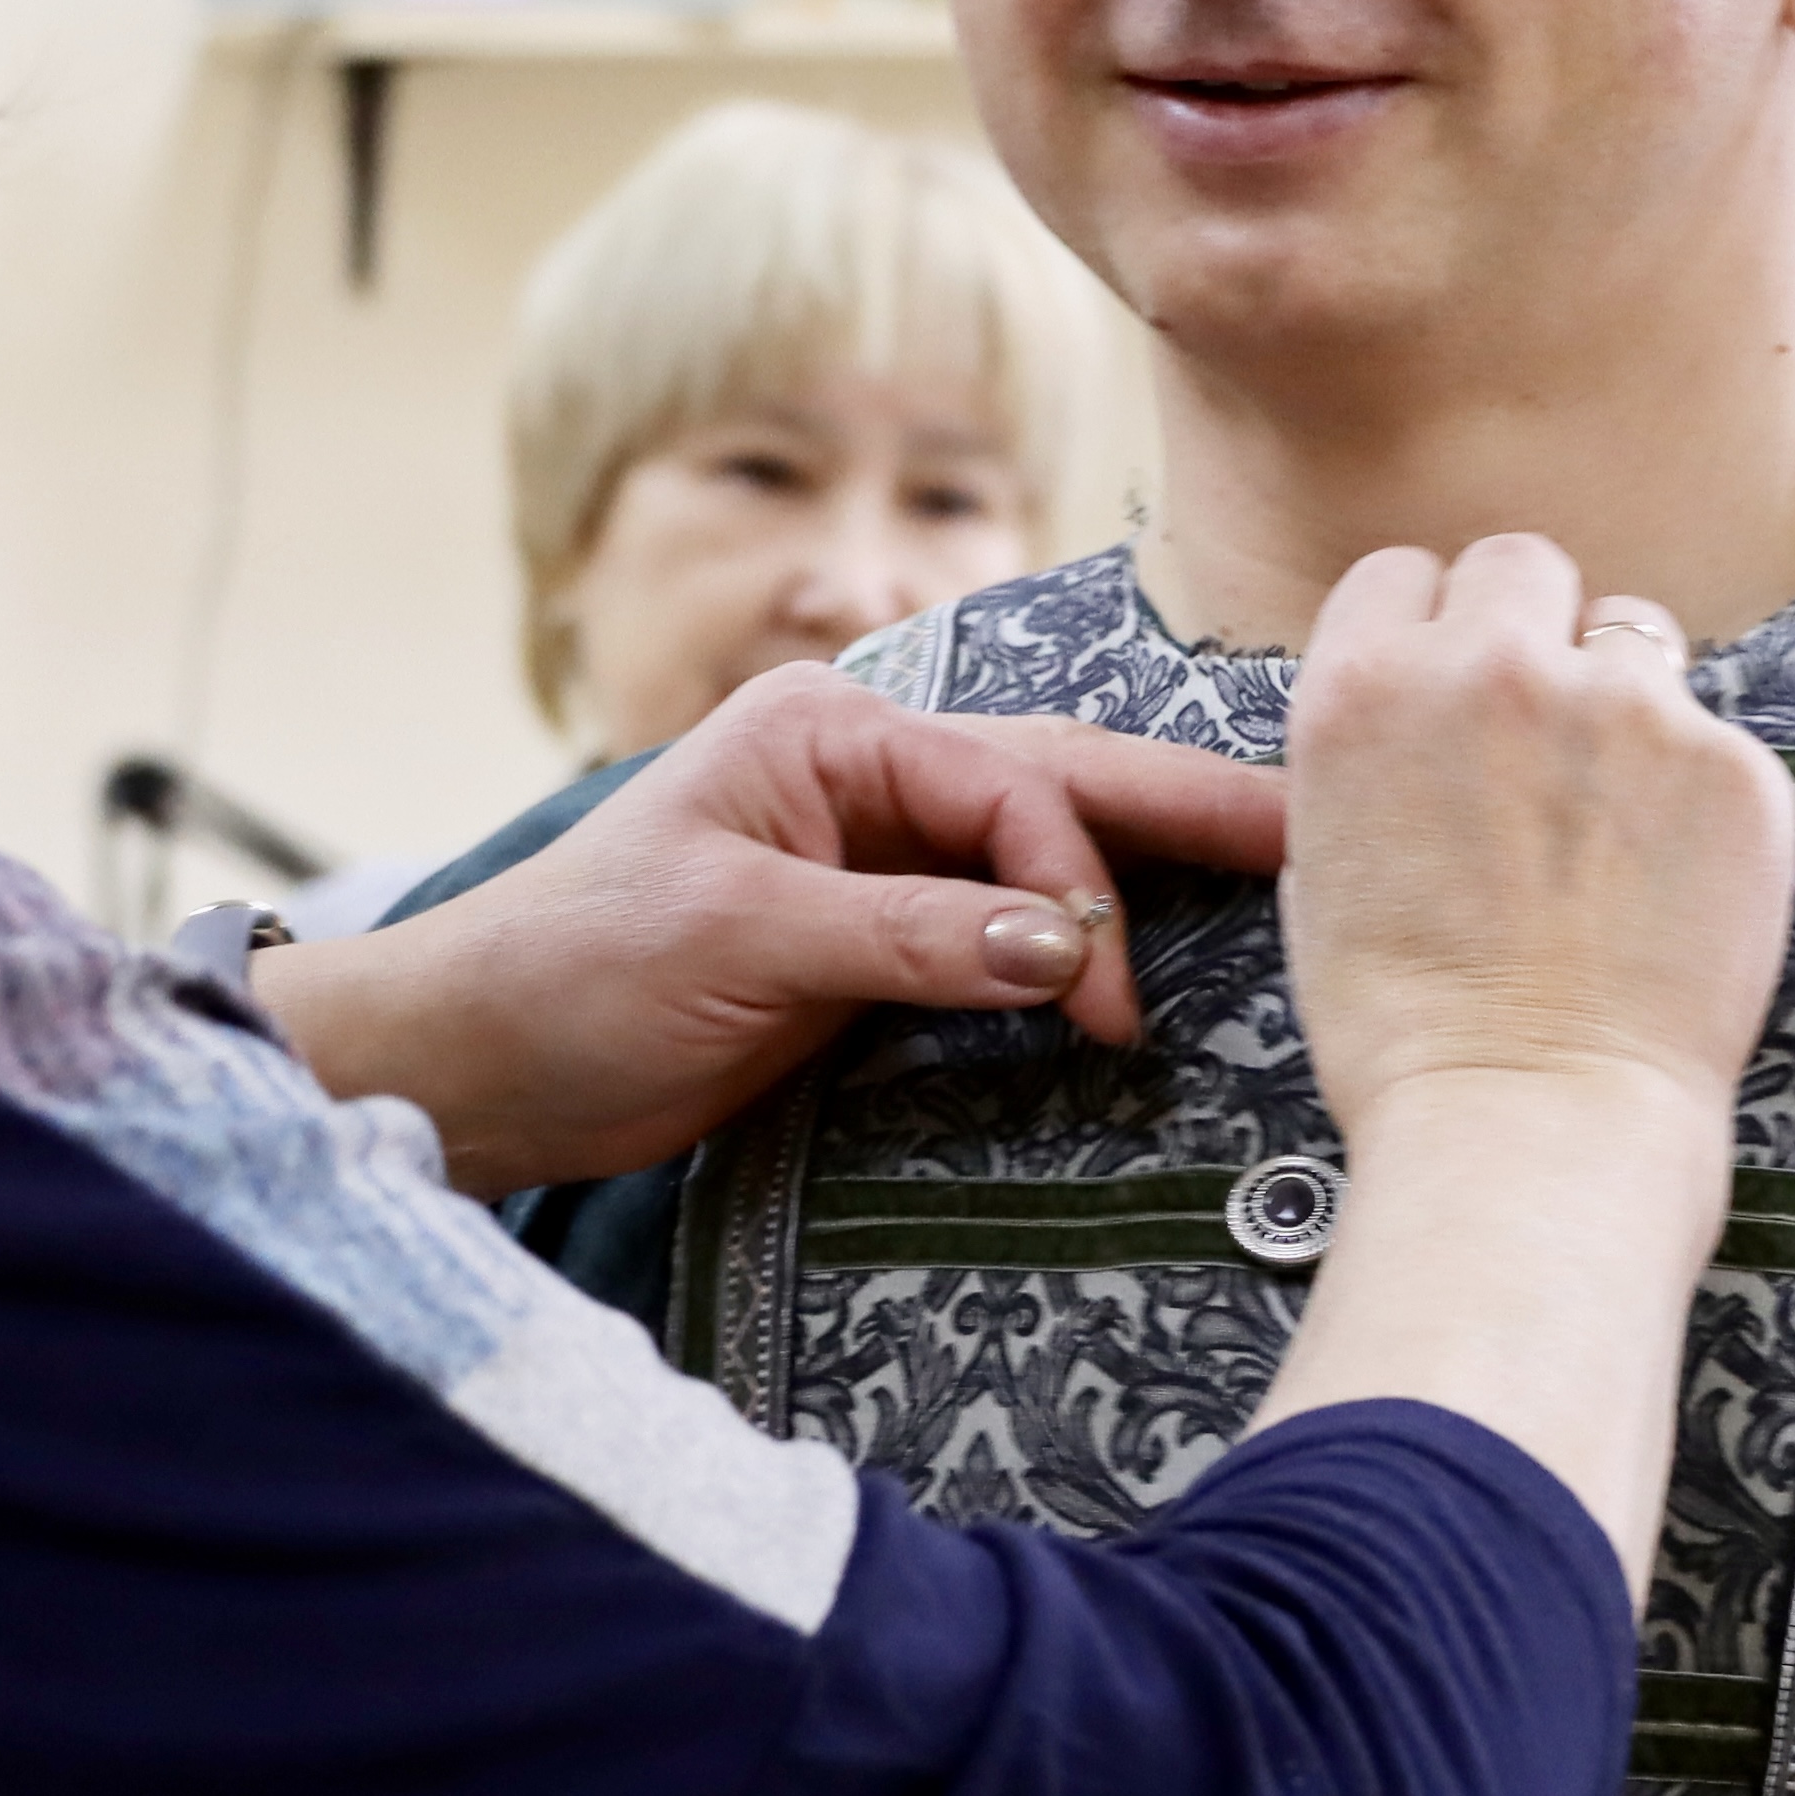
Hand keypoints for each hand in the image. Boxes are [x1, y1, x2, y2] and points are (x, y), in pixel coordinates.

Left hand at [256, 667, 1285, 1193]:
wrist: (477, 1064)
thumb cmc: (571, 971)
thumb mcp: (738, 940)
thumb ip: (907, 937)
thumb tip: (1063, 946)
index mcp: (830, 731)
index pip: (1009, 789)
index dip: (1075, 886)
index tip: (1102, 1000)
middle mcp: (865, 777)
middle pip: (1057, 787)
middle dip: (1184, 816)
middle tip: (1317, 836)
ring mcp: (874, 858)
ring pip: (1043, 855)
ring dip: (1145, 882)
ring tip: (1282, 887)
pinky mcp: (873, 945)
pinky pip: (1003, 932)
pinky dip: (1079, 948)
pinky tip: (1159, 963)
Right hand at [1255, 539, 1794, 1564]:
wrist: (1531, 1126)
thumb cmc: (1409, 1035)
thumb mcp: (1321, 872)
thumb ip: (1374, 757)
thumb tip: (1423, 719)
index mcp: (1365, 689)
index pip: (1407, 575)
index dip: (1434, 631)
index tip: (1456, 688)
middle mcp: (1490, 668)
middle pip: (1523, 566)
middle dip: (1534, 633)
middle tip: (1547, 738)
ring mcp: (1624, 706)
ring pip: (1636, 637)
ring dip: (1626, 701)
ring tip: (1616, 826)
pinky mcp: (1732, 764)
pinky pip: (1715, 737)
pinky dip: (1701, 796)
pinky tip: (1673, 888)